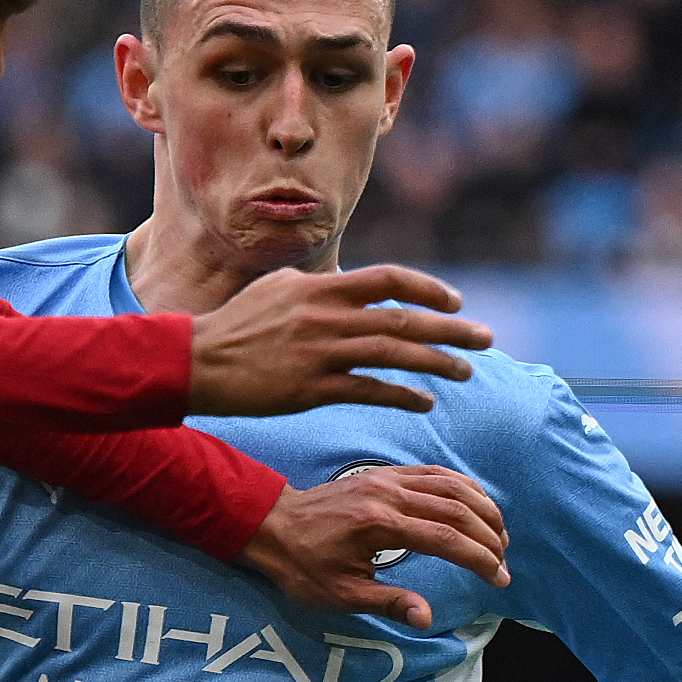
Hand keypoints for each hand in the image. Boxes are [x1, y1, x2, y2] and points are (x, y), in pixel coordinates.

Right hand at [186, 265, 490, 416]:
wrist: (195, 362)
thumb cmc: (234, 325)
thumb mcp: (277, 288)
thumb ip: (317, 285)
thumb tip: (347, 285)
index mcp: (320, 288)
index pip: (389, 280)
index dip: (428, 290)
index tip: (455, 302)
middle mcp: (326, 316)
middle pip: (404, 319)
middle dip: (451, 329)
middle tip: (485, 339)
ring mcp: (320, 353)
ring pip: (394, 355)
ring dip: (436, 363)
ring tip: (465, 372)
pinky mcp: (311, 389)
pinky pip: (370, 391)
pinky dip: (402, 394)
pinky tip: (424, 401)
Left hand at [241, 466, 510, 626]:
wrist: (272, 527)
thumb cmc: (303, 567)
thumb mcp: (341, 595)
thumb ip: (388, 604)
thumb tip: (427, 618)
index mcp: (379, 525)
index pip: (446, 539)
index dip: (480, 559)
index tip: (500, 578)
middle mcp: (388, 494)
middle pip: (457, 509)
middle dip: (489, 536)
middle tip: (504, 562)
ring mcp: (387, 479)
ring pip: (452, 485)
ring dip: (483, 508)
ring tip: (500, 535)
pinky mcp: (385, 473)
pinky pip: (434, 473)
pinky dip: (463, 488)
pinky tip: (476, 505)